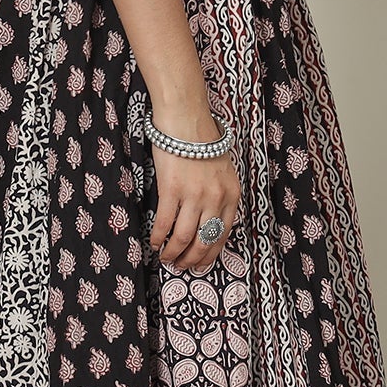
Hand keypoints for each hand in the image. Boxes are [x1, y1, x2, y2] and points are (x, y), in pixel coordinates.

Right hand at [149, 119, 240, 275]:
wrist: (186, 121)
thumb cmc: (202, 142)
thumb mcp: (223, 171)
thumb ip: (220, 196)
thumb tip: (208, 222)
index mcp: (231, 195)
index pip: (223, 235)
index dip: (210, 254)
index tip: (201, 264)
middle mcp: (216, 198)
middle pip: (204, 241)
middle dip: (192, 259)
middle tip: (181, 266)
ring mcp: (194, 195)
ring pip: (184, 237)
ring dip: (173, 252)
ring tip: (166, 258)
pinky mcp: (172, 190)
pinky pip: (165, 223)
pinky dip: (158, 237)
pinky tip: (154, 242)